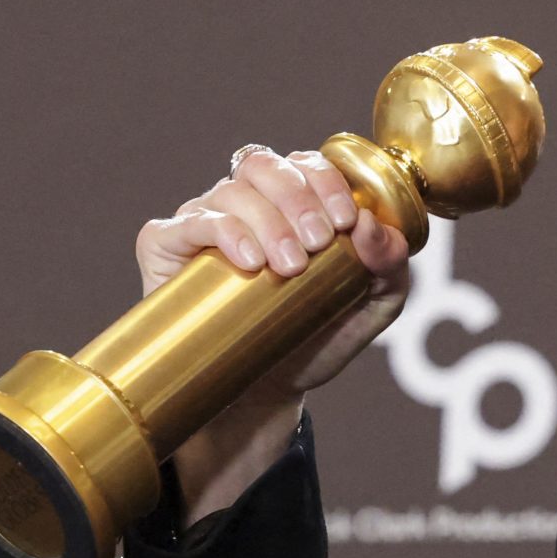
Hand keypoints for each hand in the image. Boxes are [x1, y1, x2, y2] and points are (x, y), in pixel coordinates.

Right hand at [135, 145, 413, 521]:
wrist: (263, 393)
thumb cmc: (315, 338)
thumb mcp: (371, 306)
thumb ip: (389, 265)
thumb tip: (373, 227)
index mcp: (292, 201)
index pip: (306, 163)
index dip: (327, 181)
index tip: (346, 221)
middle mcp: (245, 201)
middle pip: (265, 166)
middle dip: (298, 198)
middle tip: (318, 243)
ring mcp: (203, 220)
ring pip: (232, 192)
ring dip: (267, 221)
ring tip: (289, 266)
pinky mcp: (167, 247)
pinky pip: (189, 222)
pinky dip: (222, 231)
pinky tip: (248, 260)